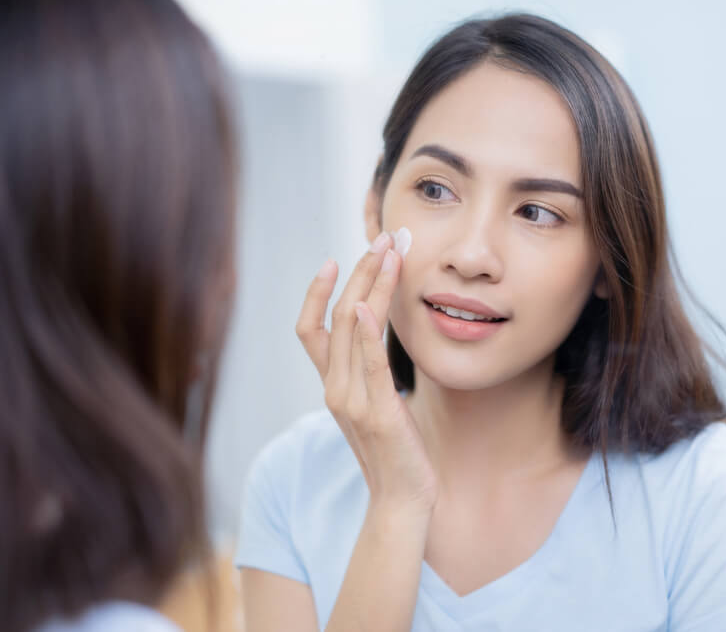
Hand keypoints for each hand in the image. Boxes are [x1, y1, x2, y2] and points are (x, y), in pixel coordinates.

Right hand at [296, 233, 437, 514]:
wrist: (401, 499)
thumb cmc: (394, 449)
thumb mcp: (375, 404)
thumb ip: (367, 373)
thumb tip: (376, 335)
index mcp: (332, 385)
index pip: (310, 329)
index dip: (316, 292)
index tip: (335, 258)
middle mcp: (335, 389)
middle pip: (337, 317)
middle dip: (359, 273)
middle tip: (382, 239)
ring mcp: (353, 401)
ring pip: (353, 330)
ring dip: (372, 286)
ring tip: (391, 253)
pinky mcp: (379, 413)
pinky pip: (369, 366)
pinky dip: (369, 334)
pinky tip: (374, 306)